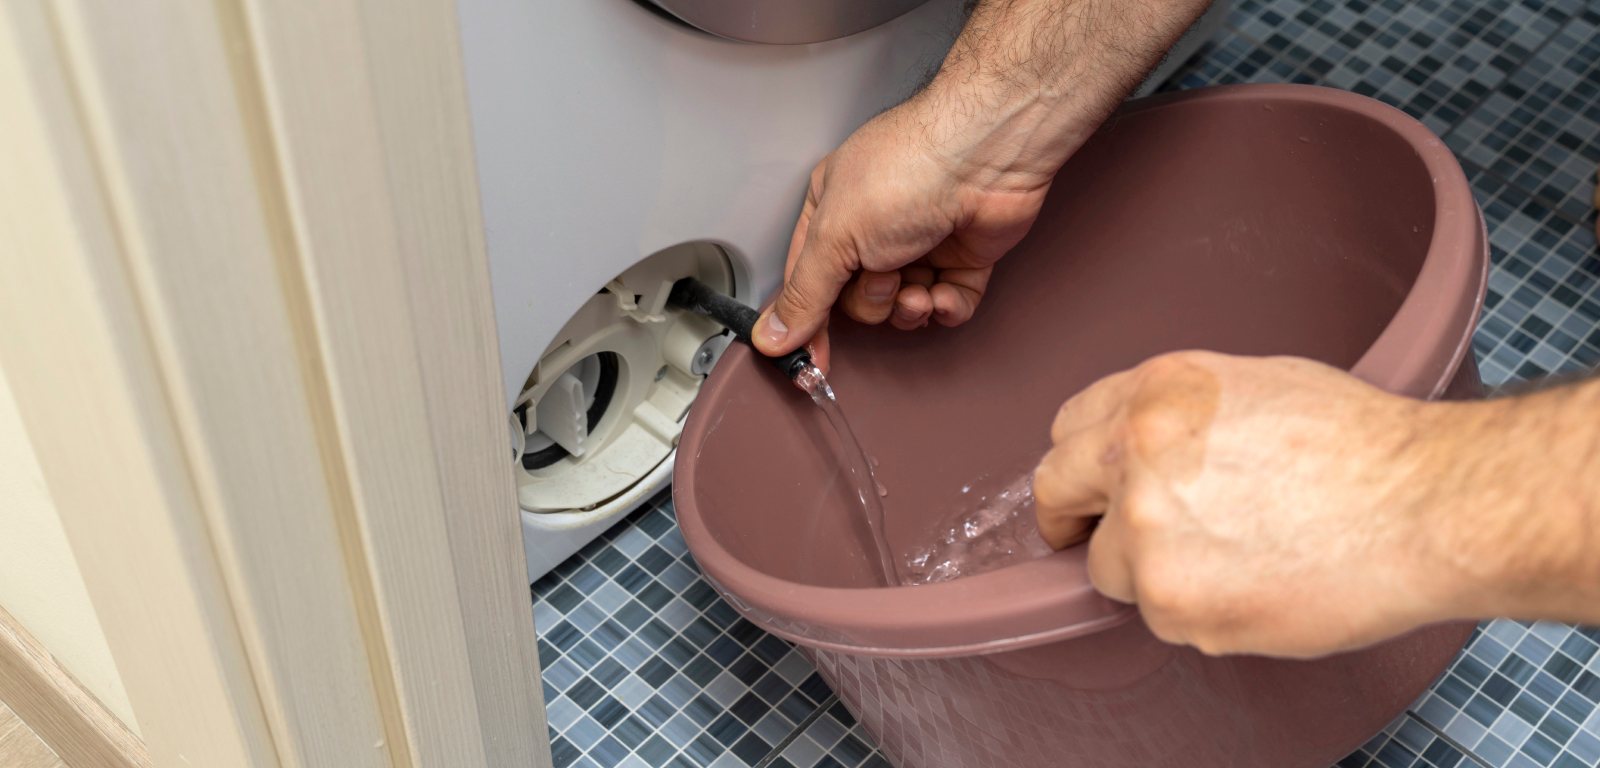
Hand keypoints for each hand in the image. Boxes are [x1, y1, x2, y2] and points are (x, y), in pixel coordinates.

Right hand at [753, 99, 1053, 372]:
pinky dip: (948, 307)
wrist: (988, 156)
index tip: (807, 359)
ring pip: (902, 307)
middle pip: (857, 300)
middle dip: (872, 301)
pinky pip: (948, 304)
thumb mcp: (835, 237)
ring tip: (918, 286)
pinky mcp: (963, 257)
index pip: (809, 280)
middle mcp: (874, 225)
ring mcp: (920, 242)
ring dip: (910, 307)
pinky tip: (945, 294)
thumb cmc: (911, 169)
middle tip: (883, 277)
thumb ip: (805, 293)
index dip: (808, 322)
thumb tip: (774, 334)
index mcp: (832, 210)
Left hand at [1031, 351, 1465, 657]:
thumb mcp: (1254, 387)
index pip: (1068, 428)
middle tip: (1090, 538)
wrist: (1426, 505)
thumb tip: (1145, 450)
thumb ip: (1178, 416)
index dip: (1080, 463)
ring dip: (1154, 574)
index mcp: (1154, 394)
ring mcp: (1148, 532)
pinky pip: (1162, 617)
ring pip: (1113, 569)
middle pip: (1056, 491)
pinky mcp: (1174, 602)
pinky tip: (1260, 585)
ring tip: (1236, 560)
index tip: (1085, 487)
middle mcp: (1136, 455)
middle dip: (1071, 518)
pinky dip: (1201, 612)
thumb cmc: (1364, 447)